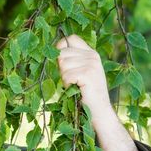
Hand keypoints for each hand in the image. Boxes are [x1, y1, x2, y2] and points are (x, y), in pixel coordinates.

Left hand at [56, 35, 144, 150]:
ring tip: (75, 85)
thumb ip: (71, 60)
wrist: (99, 111)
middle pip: (62, 53)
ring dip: (64, 78)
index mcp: (91, 53)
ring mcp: (91, 63)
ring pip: (63, 64)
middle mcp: (92, 55)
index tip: (60, 61)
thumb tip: (51, 52)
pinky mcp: (88, 73)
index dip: (60, 47)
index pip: (71, 39)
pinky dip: (67, 84)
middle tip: (71, 80)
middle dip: (61, 68)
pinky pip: (66, 75)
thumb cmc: (85, 94)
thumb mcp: (80, 72)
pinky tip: (76, 89)